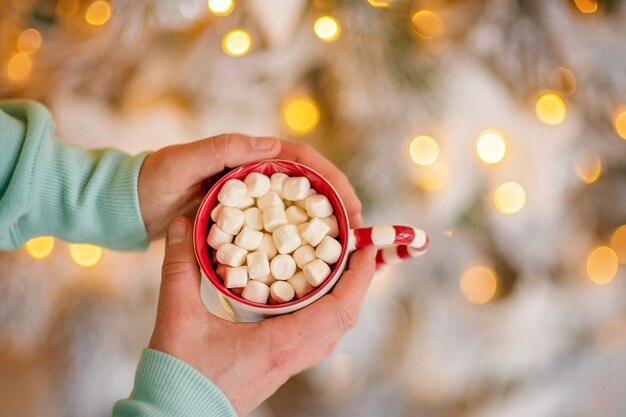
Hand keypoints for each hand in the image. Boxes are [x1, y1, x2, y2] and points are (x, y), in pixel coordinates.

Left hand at [137, 135, 363, 239]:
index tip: (350, 204)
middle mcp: (255, 174)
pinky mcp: (245, 221)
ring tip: (346, 249)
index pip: (302, 160)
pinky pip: (281, 228)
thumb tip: (272, 145)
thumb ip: (221, 150)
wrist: (129, 208)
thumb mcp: (181, 162)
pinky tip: (313, 260)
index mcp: (247, 154)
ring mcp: (252, 199)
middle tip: (359, 233)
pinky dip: (300, 241)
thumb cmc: (151, 181)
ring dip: (325, 225)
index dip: (331, 179)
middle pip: (310, 185)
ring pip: (299, 208)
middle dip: (339, 204)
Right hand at [149, 217, 376, 415]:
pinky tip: (306, 292)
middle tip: (352, 247)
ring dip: (341, 295)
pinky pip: (316, 334)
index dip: (360, 276)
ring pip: (332, 329)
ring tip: (336, 264)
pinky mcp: (278, 365)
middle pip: (344, 317)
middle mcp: (292, 356)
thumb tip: (182, 223)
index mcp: (279, 344)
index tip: (365, 246)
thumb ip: (180, 267)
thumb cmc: (177, 377)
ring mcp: (288, 364)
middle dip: (356, 280)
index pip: (340, 310)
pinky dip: (323, 308)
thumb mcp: (177, 317)